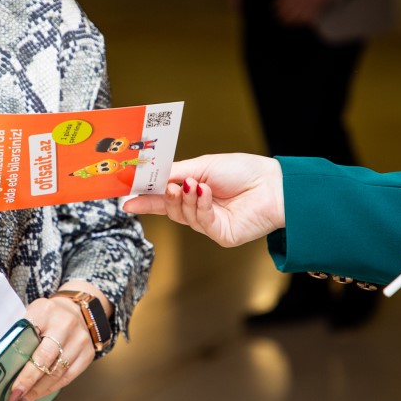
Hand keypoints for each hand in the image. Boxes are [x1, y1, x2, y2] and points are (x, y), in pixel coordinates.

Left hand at [7, 284, 108, 400]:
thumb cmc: (49, 316)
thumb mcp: (33, 314)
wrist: (79, 310)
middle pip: (45, 358)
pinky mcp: (87, 354)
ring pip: (57, 372)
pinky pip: (68, 377)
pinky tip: (39, 395)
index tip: (7, 380)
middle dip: (27, 381)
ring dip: (38, 390)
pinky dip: (51, 389)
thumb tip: (2, 364)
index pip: (29, 337)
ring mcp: (79, 340)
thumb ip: (21, 333)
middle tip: (14, 397)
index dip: (17, 360)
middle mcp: (65, 325)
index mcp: (46, 311)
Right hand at [123, 153, 284, 247]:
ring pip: (182, 216)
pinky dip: (200, 204)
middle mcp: (199, 208)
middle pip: (168, 209)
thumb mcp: (203, 165)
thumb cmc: (243, 171)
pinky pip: (200, 222)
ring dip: (185, 198)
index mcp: (193, 190)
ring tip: (193, 184)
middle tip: (163, 187)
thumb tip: (151, 179)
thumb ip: (176, 173)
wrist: (273, 185)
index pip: (163, 196)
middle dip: (161, 199)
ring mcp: (208, 223)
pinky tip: (205, 192)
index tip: (126, 196)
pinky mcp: (220, 235)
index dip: (144, 198)